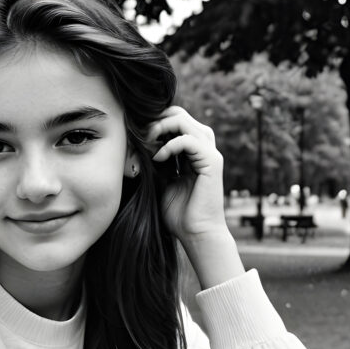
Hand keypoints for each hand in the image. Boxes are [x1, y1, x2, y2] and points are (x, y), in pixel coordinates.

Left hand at [146, 106, 226, 240]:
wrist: (197, 233)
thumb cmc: (180, 214)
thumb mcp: (161, 183)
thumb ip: (156, 163)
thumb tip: (138, 146)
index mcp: (193, 152)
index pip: (175, 122)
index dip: (155, 123)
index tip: (137, 136)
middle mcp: (203, 149)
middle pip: (181, 115)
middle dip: (157, 120)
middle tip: (141, 136)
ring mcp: (210, 154)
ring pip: (185, 122)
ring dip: (162, 127)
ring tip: (148, 142)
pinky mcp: (212, 162)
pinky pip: (190, 141)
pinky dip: (170, 146)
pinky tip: (158, 159)